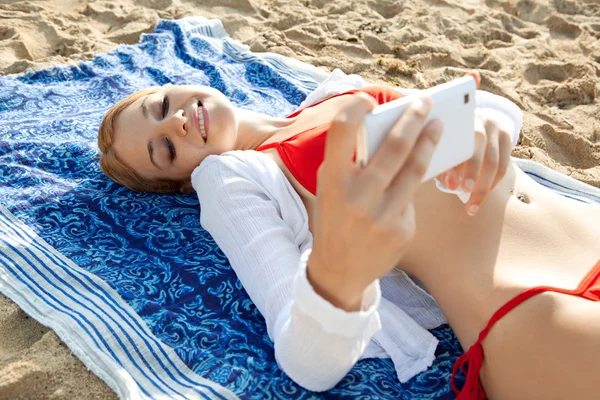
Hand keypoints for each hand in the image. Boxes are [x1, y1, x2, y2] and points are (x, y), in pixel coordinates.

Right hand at [308, 93, 442, 310]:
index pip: (343, 129)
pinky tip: (408, 185)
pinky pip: (412, 198)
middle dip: (412, 119)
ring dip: (428, 143)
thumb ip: (349, 161)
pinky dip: (409, 188)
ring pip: (415, 169)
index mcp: (333, 180)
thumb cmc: (335, 217)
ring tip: (437, 128)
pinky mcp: (402, 230)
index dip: (356, 107)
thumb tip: (384, 130)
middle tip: (424, 103)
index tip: (369, 101)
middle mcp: (357, 196)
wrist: (338, 270)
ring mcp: (382, 215)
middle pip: (394, 146)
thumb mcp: (331, 188)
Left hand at [436, 70, 510, 215]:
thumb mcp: (439, 151)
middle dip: (474, 174)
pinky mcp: (506, 135)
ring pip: (496, 160)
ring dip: (485, 185)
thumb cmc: (443, 143)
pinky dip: (494, 182)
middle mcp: (480, 117)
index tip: (456, 186)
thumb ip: (442, 166)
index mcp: (459, 116)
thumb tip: (452, 184)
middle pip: (482, 147)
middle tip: (464, 194)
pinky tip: (481, 196)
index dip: (462, 163)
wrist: (462, 126)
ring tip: (472, 204)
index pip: (465, 138)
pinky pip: (504, 164)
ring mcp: (496, 126)